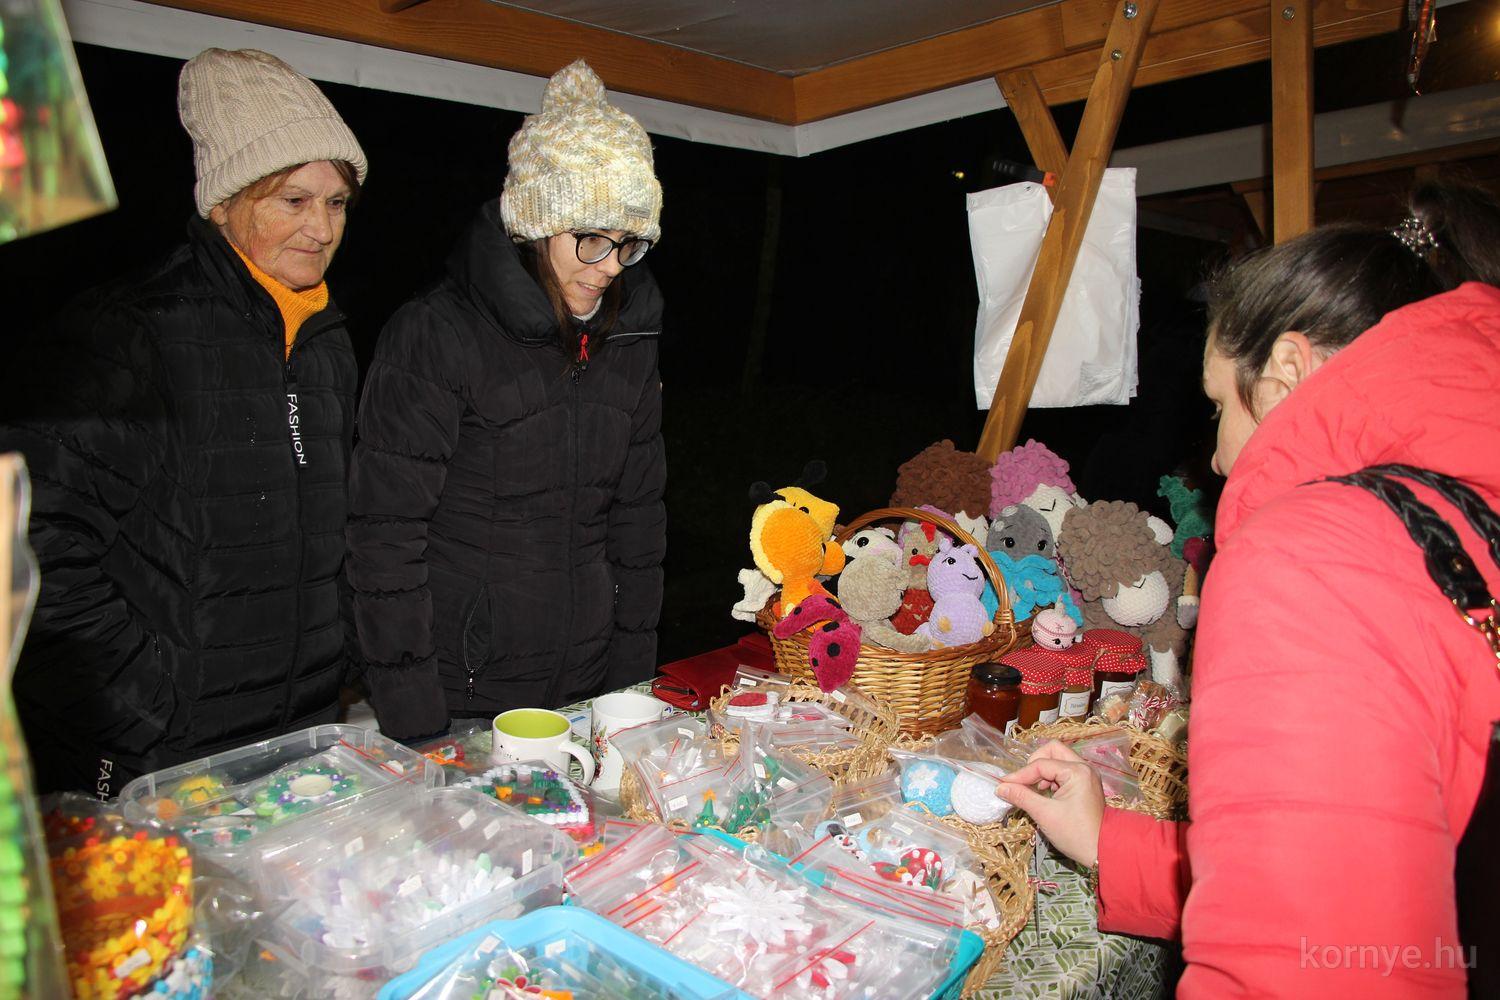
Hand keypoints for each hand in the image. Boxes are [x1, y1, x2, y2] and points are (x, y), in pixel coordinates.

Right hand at [996, 740, 1104, 867]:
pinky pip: (1063, 771)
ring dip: (1042, 771)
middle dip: (1034, 764)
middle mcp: (1084, 767)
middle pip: (1052, 751)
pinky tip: (1045, 794)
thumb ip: (1021, 797)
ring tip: (1034, 791)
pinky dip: (1051, 778)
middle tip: (1024, 781)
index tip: (1003, 785)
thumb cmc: (1075, 833)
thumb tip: (1000, 788)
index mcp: (1077, 772)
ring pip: (1058, 760)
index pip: (1041, 764)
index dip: (1020, 775)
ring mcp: (1086, 775)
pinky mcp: (1085, 784)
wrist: (1102, 852)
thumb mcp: (1044, 814)